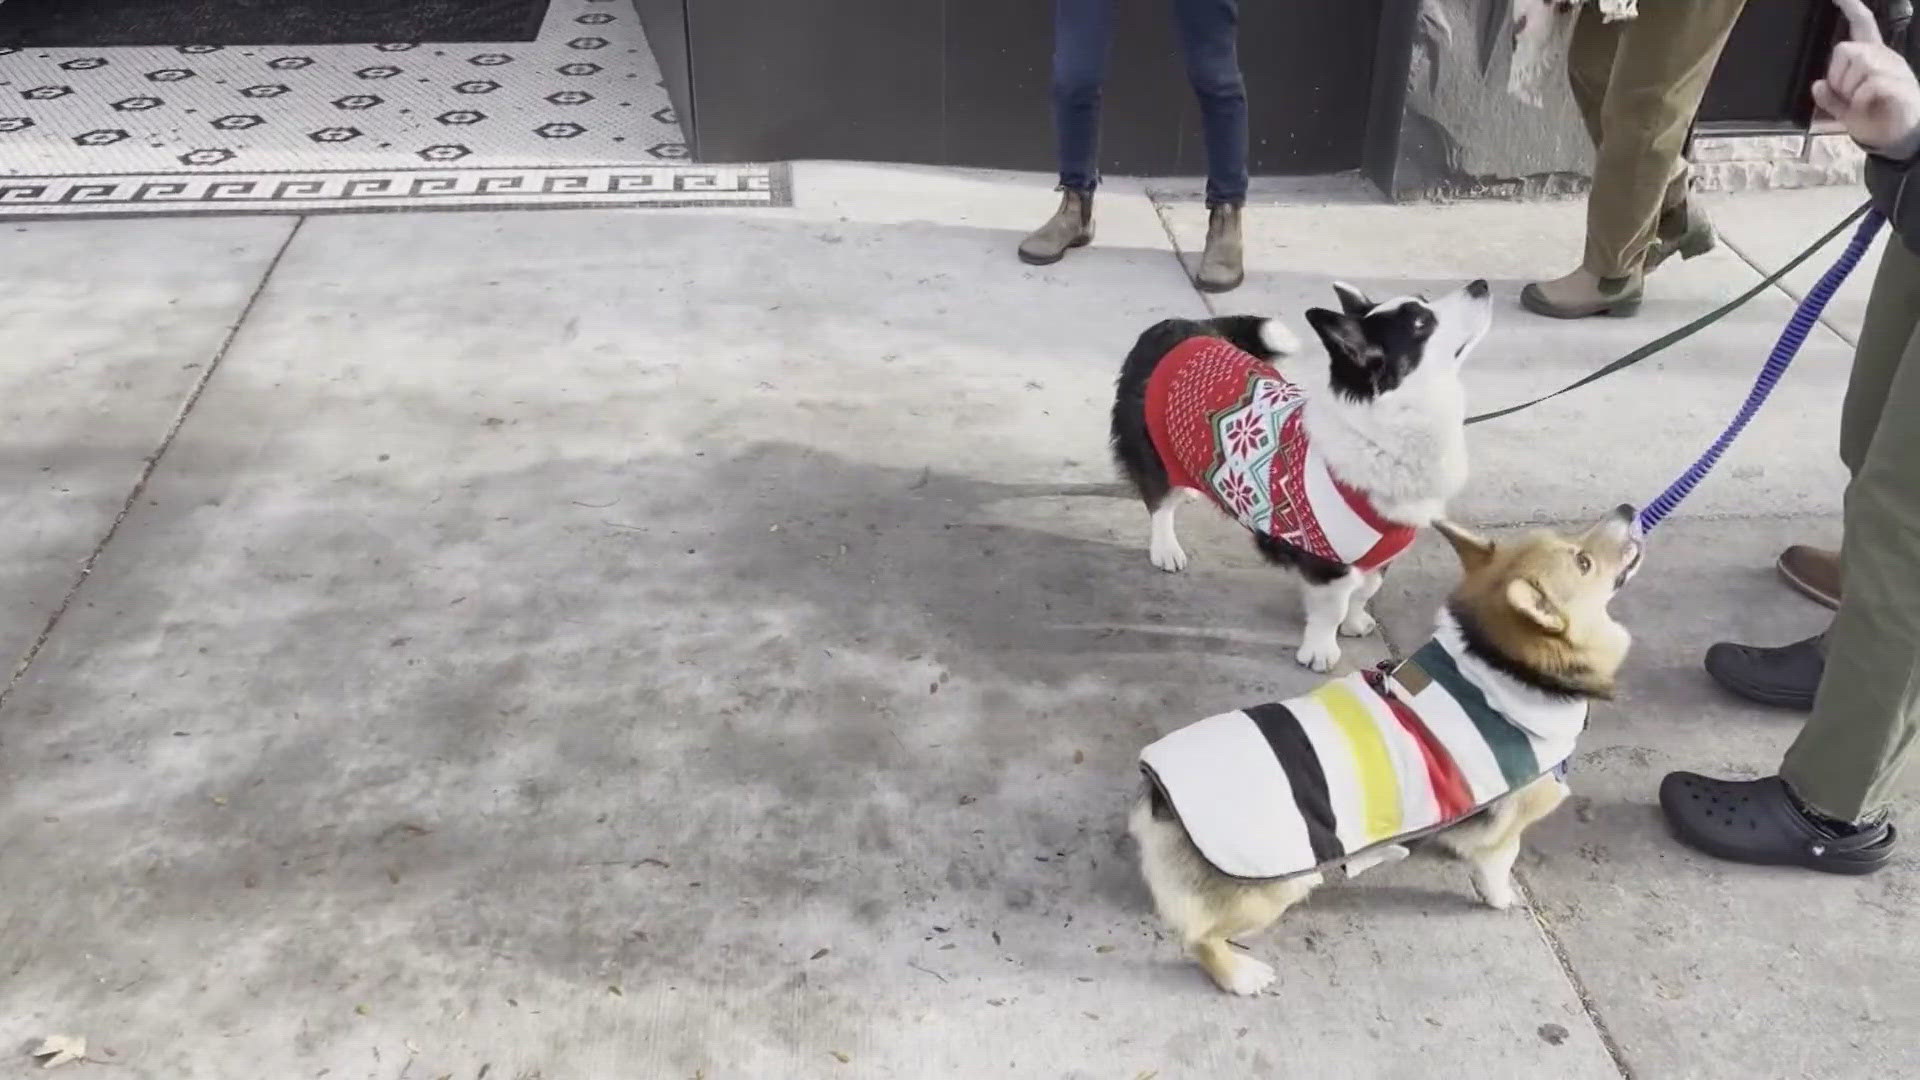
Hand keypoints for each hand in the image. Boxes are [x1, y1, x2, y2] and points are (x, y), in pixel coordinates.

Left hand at [1814, 0, 1919, 156]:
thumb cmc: (1873, 119)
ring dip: (1849, 88)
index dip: (1852, 9)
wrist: (1899, 138)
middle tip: (1846, 96)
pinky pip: (1870, 84)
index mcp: (1870, 58)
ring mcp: (1893, 69)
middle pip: (1847, 49)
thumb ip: (1829, 97)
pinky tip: (1865, 106)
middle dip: (1837, 75)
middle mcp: (1883, 57)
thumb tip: (1816, 85)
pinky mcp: (1899, 85)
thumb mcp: (1843, 109)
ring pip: (1859, 64)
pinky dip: (1860, 99)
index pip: (1863, 25)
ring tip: (1859, 102)